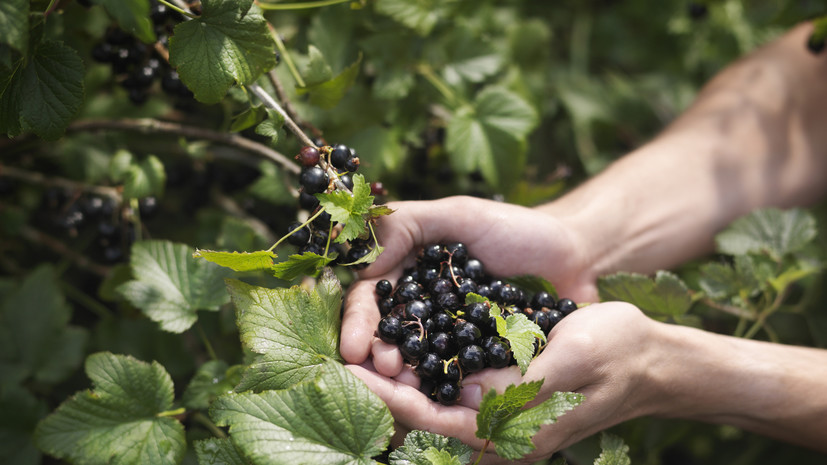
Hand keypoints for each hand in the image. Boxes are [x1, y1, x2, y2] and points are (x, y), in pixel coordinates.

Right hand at [340, 195, 598, 374]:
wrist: (576, 256)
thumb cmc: (517, 229)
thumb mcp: (460, 214)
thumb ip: (408, 223)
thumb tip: (363, 259)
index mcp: (408, 271)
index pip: (370, 298)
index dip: (359, 322)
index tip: (355, 347)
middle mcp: (422, 306)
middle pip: (388, 335)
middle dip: (379, 354)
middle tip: (385, 370)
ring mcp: (449, 335)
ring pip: (417, 359)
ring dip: (405, 376)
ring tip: (405, 386)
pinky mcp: (478, 358)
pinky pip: (455, 374)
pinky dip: (442, 385)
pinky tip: (437, 396)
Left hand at [348, 302, 658, 463]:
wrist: (649, 358)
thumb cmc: (615, 355)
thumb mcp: (567, 362)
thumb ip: (516, 385)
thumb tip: (461, 395)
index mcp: (511, 436)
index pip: (432, 422)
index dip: (389, 397)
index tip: (353, 372)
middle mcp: (499, 435)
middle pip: (424, 418)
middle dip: (383, 390)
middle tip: (343, 357)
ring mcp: (500, 418)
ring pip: (434, 403)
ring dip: (399, 379)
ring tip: (361, 349)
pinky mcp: (503, 397)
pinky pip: (452, 389)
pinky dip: (424, 370)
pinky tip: (404, 343)